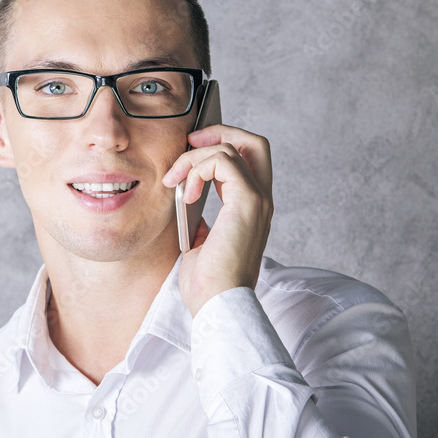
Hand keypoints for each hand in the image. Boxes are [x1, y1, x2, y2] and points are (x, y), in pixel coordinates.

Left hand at [161, 124, 272, 317]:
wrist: (217, 304)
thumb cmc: (208, 284)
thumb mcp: (200, 244)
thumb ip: (202, 223)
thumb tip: (190, 210)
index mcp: (252, 209)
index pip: (249, 159)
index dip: (221, 145)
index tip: (190, 156)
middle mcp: (261, 200)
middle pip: (253, 142)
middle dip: (218, 133)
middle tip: (189, 144)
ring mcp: (258, 200)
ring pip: (232, 148)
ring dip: (195, 158)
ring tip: (176, 183)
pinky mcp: (247, 202)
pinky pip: (224, 161)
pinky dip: (198, 169)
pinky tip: (186, 194)